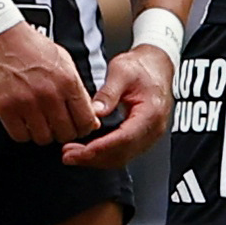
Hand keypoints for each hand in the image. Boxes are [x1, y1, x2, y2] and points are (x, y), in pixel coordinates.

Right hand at [0, 21, 100, 143]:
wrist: (0, 36)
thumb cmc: (32, 47)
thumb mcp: (64, 61)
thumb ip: (78, 89)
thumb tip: (91, 117)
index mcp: (67, 81)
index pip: (85, 121)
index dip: (83, 128)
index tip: (77, 127)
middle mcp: (49, 94)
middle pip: (65, 133)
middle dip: (63, 132)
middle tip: (57, 126)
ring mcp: (27, 102)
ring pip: (43, 138)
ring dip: (42, 134)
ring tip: (39, 122)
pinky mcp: (6, 108)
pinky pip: (20, 136)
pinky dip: (23, 133)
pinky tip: (23, 122)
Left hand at [61, 44, 174, 167]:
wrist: (156, 65)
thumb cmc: (142, 67)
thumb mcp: (122, 71)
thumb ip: (109, 92)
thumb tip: (96, 111)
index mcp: (151, 113)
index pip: (125, 138)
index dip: (101, 147)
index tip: (81, 150)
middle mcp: (153, 128)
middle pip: (123, 153)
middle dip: (94, 157)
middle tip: (69, 155)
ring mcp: (149, 135)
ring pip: (122, 157)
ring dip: (97, 159)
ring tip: (73, 155)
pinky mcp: (142, 137)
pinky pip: (123, 152)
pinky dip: (104, 154)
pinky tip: (88, 151)